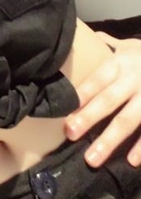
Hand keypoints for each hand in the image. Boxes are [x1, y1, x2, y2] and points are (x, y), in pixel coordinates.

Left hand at [64, 32, 140, 167]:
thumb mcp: (131, 46)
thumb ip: (110, 44)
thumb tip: (90, 36)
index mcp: (121, 63)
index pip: (97, 80)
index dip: (81, 96)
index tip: (64, 111)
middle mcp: (134, 80)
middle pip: (109, 100)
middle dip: (89, 118)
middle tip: (70, 134)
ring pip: (128, 120)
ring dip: (110, 140)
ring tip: (92, 159)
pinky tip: (131, 161)